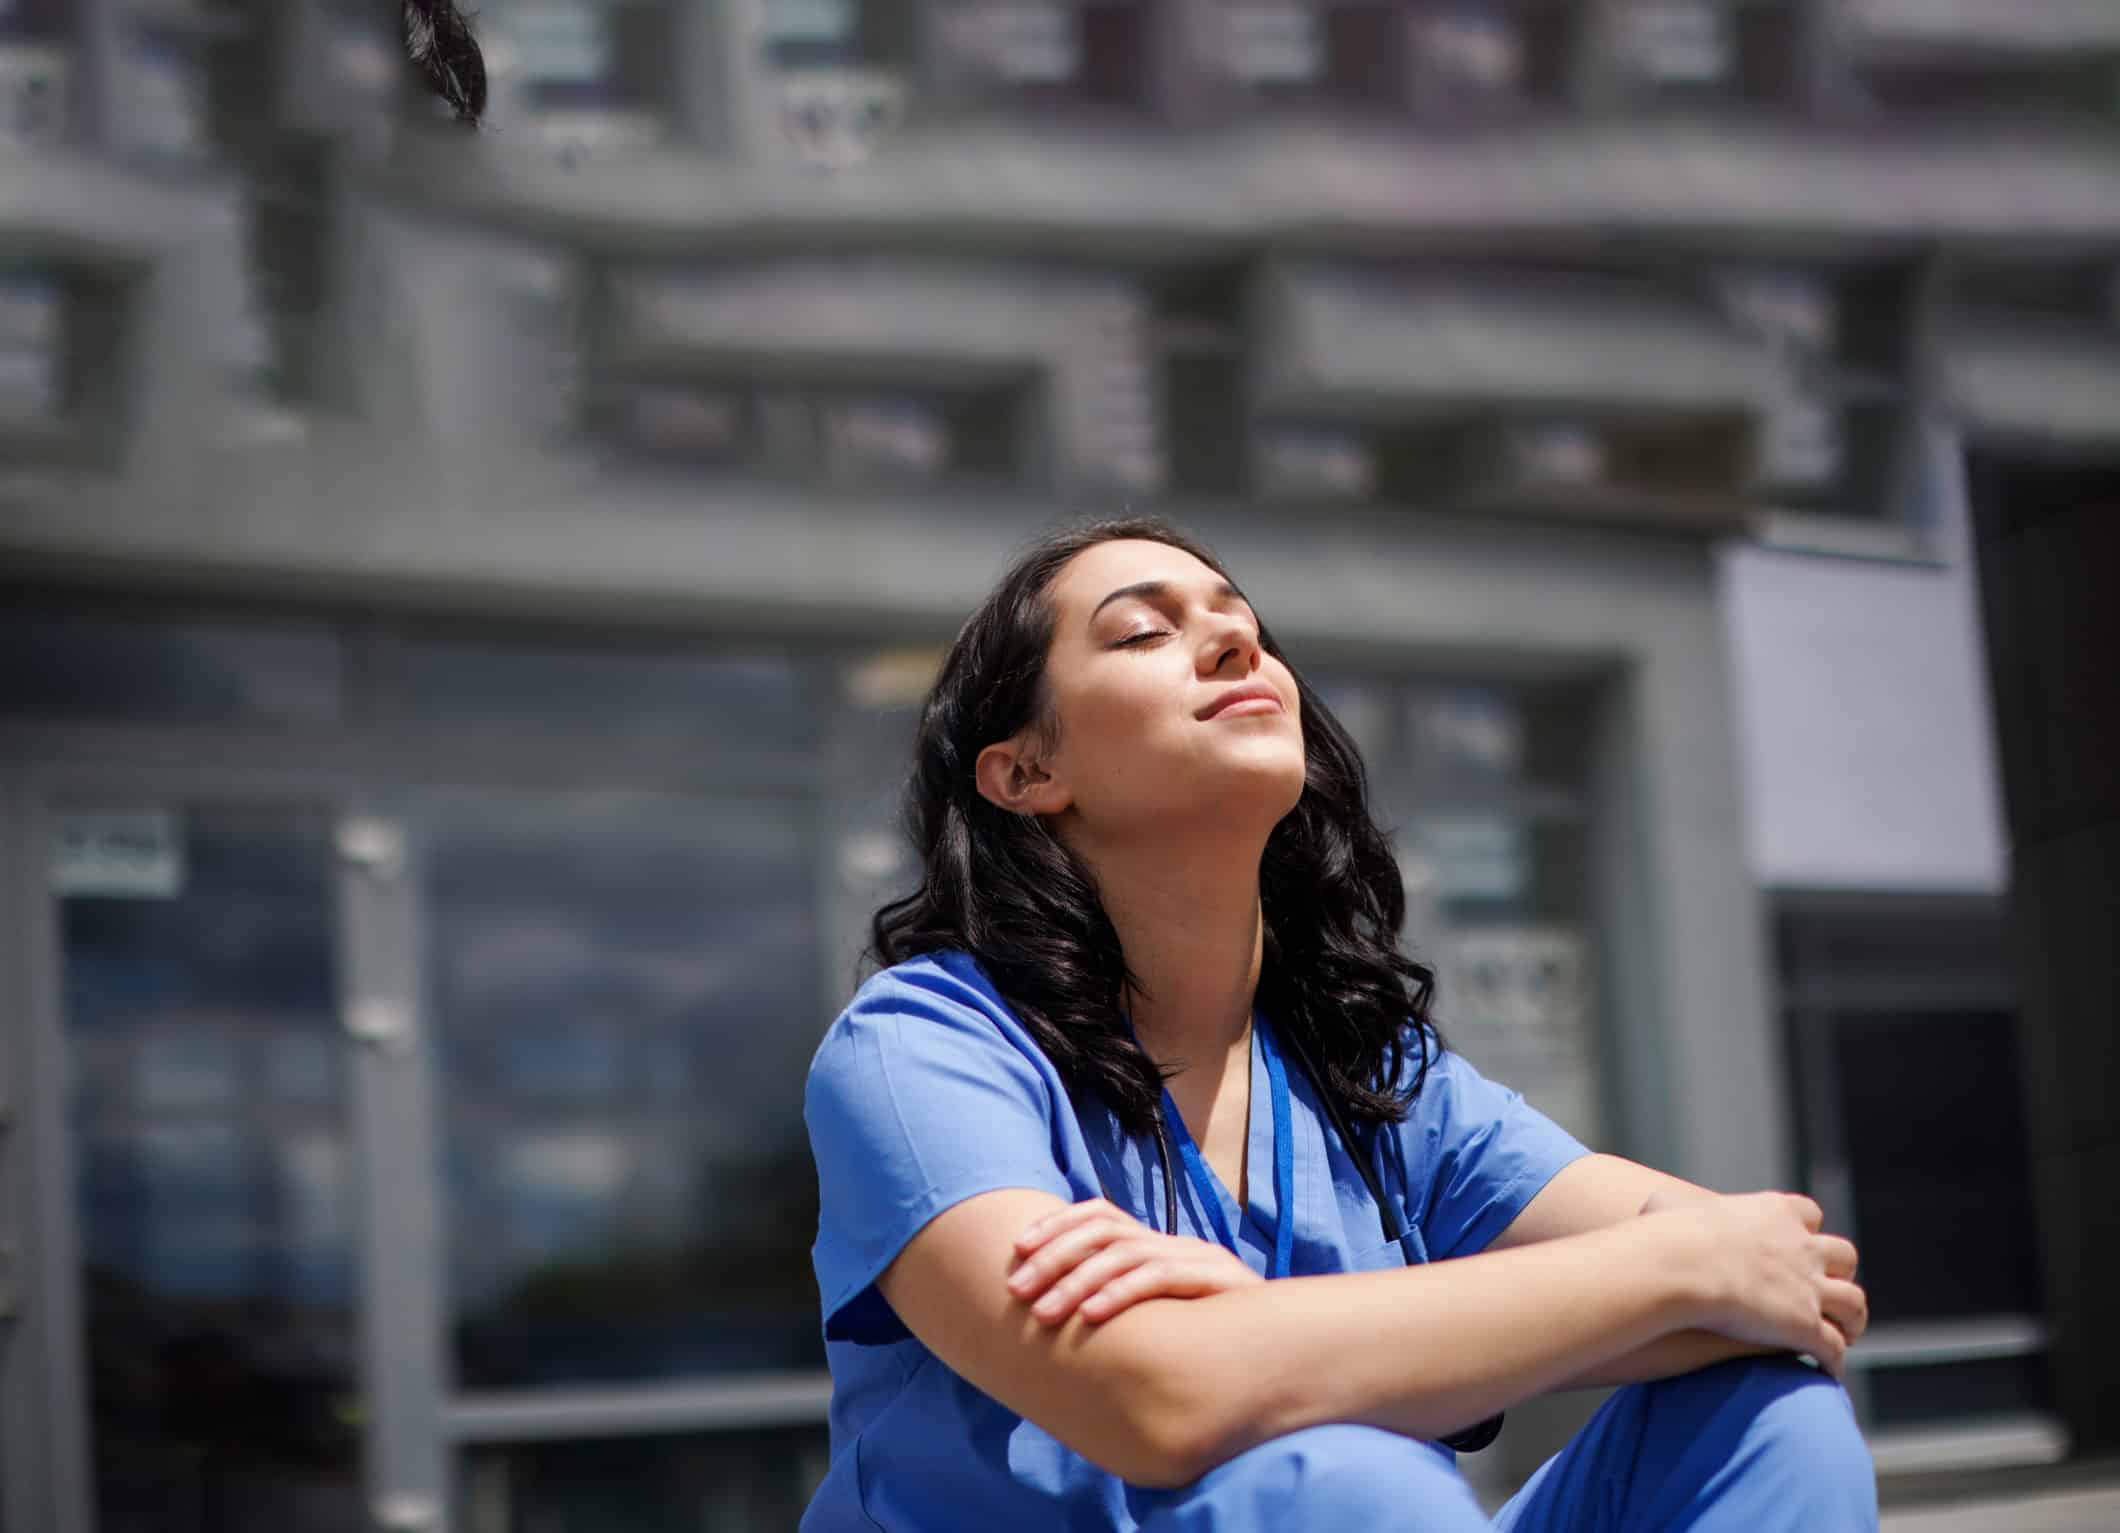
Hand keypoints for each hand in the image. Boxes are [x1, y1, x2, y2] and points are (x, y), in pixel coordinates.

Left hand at [1005, 1198, 1261, 1326]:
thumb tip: (1061, 1309)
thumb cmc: (1211, 1335)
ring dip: (1076, 1281)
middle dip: (1053, 1256)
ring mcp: (1194, 1258)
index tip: (1016, 1249)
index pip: (1100, 1213)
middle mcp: (1172, 1242)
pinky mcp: (1214, 1281)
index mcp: (1157, 1244)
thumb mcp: (1160, 1312)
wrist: (1285, 1342)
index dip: (1056, 1225)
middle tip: (1017, 1290)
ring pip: (1124, 1253)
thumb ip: (1123, 1301)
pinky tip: (1091, 1316)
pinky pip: (1158, 1278)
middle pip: (1103, 1230)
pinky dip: (1120, 1293)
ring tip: (1044, 1313)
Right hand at [1651, 1191, 1866, 1375]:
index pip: (1809, 1214)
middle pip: (1844, 1256)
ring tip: (1843, 1334)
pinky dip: (1834, 1360)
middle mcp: (1802, 1246)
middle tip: (1828, 1291)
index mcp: (1775, 1211)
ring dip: (1851, 1320)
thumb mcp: (1668, 1207)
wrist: (1683, 1266)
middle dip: (1840, 1273)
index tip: (1798, 1244)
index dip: (1806, 1231)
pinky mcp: (1805, 1326)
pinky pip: (1832, 1348)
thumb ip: (1673, 1206)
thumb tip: (1655, 1207)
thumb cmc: (1666, 1236)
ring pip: (1853, 1304)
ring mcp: (1809, 1287)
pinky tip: (1826, 1370)